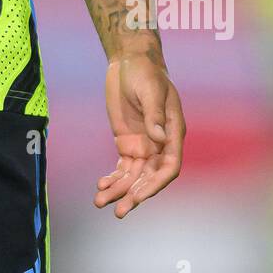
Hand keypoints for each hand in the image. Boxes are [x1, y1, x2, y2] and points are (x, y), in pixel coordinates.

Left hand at [95, 52, 184, 217]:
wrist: (130, 62)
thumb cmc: (145, 72)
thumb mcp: (150, 90)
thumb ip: (154, 114)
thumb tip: (159, 138)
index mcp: (172, 133)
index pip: (169, 166)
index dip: (156, 183)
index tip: (139, 195)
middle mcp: (160, 144)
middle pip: (150, 177)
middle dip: (135, 195)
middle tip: (119, 211)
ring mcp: (143, 145)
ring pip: (134, 176)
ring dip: (120, 191)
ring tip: (100, 202)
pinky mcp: (127, 143)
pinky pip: (122, 167)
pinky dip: (113, 178)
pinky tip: (101, 186)